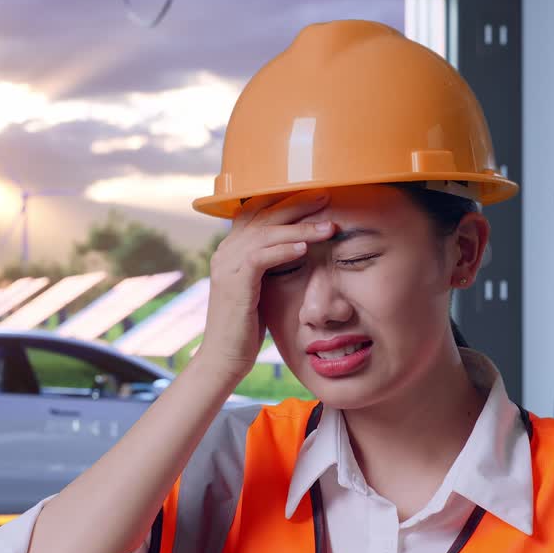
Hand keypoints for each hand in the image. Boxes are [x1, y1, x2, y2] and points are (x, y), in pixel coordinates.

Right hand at [195, 191, 334, 381]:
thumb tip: (297, 248)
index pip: (256, 211)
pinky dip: (284, 250)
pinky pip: (261, 257)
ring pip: (266, 234)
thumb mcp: (261, 288)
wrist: (224, 358)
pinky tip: (305, 247)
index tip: (315, 195)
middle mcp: (225, 251)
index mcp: (230, 249)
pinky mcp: (234, 283)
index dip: (284, 200)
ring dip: (301, 228)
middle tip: (327, 196)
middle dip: (297, 204)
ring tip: (329, 227)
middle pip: (263, 215)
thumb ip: (272, 265)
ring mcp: (227, 266)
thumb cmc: (247, 326)